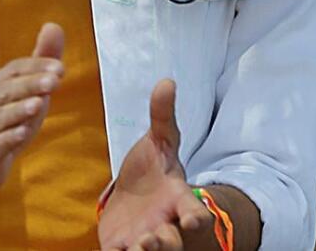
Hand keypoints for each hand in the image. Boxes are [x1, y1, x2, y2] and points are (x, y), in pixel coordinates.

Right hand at [0, 21, 64, 192]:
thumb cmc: (5, 119)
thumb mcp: (25, 90)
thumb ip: (40, 61)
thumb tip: (54, 26)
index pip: (14, 70)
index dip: (36, 67)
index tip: (59, 67)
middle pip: (6, 91)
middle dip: (30, 84)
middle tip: (54, 81)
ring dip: (19, 110)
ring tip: (39, 104)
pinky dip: (8, 138)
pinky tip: (23, 133)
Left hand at [97, 78, 215, 249]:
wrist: (133, 194)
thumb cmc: (153, 169)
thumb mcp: (159, 141)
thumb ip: (163, 115)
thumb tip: (166, 81)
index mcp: (177, 199)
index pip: (195, 213)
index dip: (196, 218)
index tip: (194, 221)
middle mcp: (164, 224)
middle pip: (172, 243)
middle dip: (165, 243)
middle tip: (152, 239)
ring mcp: (143, 239)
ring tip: (136, 247)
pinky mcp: (119, 247)